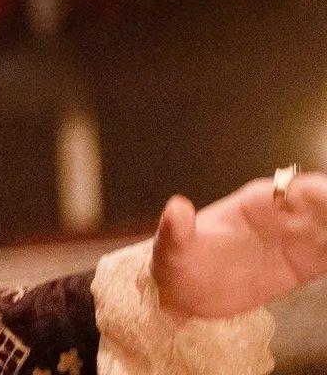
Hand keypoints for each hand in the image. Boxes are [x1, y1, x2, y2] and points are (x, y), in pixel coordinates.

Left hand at [151, 169, 326, 316]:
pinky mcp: (304, 266)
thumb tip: (176, 207)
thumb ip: (176, 230)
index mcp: (255, 203)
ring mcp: (296, 239)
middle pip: (326, 206)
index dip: (323, 193)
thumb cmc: (177, 263)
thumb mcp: (171, 249)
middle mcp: (282, 216)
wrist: (183, 293)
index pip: (297, 191)